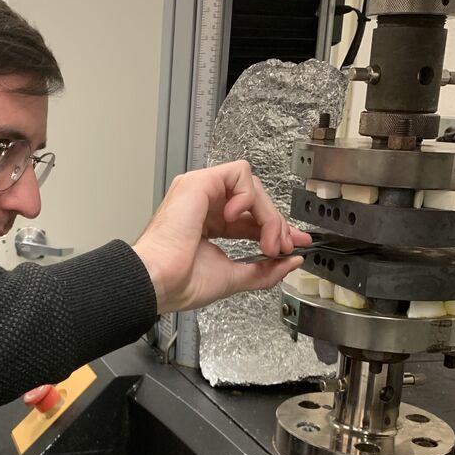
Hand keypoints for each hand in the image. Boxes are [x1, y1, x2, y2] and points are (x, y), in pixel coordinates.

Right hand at [132, 160, 311, 313]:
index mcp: (209, 226)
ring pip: (252, 185)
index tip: (295, 243)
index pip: (250, 219)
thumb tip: (291, 262)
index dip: (275, 228)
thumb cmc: (179, 281)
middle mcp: (205, 206)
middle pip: (256, 201)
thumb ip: (264, 271)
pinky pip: (239, 173)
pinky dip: (249, 195)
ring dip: (267, 214)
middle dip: (276, 223)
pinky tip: (238, 217)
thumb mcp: (234, 277)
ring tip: (267, 240)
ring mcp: (201, 192)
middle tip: (281, 247)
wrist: (159, 280)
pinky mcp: (199, 182)